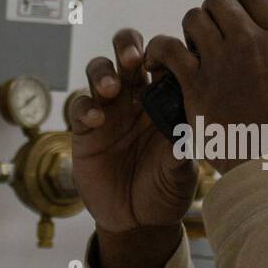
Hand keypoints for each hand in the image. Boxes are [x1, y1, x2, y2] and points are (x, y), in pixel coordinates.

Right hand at [68, 28, 200, 234]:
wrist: (138, 221)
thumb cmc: (166, 191)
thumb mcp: (181, 175)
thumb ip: (182, 153)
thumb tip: (186, 135)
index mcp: (165, 101)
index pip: (164, 63)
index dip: (165, 55)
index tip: (170, 63)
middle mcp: (136, 98)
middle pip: (128, 54)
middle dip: (128, 46)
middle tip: (134, 57)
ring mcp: (109, 111)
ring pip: (100, 71)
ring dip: (104, 72)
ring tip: (112, 88)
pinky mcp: (85, 130)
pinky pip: (80, 106)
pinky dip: (86, 107)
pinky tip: (96, 120)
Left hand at [144, 0, 267, 173]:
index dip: (243, 5)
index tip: (240, 23)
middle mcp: (252, 42)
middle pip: (221, 2)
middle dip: (215, 15)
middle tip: (214, 38)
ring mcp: (222, 61)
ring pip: (193, 18)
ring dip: (190, 31)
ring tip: (192, 50)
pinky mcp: (196, 84)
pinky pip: (167, 48)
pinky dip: (159, 50)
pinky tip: (158, 60)